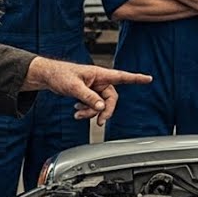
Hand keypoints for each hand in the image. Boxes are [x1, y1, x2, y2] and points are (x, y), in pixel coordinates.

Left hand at [26, 57, 151, 126]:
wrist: (48, 77)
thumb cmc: (60, 75)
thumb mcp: (74, 87)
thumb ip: (88, 97)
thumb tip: (100, 107)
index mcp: (99, 74)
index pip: (121, 76)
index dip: (136, 78)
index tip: (148, 78)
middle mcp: (99, 81)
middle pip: (111, 99)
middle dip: (104, 111)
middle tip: (99, 122)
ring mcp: (94, 87)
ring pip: (101, 104)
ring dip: (91, 112)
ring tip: (78, 113)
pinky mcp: (88, 93)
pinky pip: (93, 105)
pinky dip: (86, 110)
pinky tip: (77, 109)